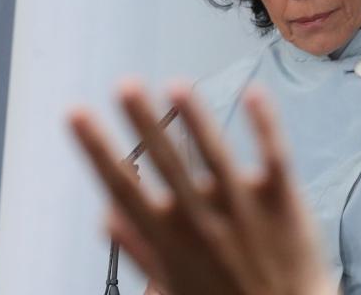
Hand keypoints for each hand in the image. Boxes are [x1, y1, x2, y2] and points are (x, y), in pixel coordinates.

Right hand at [70, 83, 338, 294]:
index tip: (77, 115)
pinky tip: (253, 93)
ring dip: (196, 119)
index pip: (124, 188)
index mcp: (170, 242)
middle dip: (144, 123)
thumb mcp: (173, 286)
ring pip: (216, 156)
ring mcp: (245, 209)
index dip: (97, 150)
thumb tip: (106, 218)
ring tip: (176, 86)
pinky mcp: (283, 202)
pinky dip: (264, 125)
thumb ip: (140, 250)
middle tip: (124, 86)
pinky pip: (275, 156)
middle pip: (168, 164)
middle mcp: (203, 222)